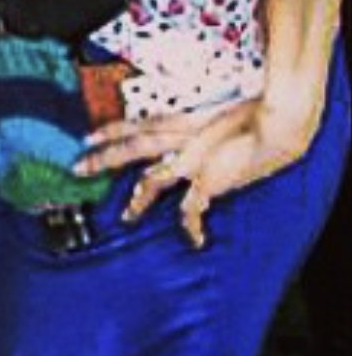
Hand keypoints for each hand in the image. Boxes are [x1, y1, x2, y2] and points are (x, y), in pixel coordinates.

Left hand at [77, 94, 316, 247]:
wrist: (278, 124)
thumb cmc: (262, 116)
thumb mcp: (229, 113)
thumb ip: (212, 124)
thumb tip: (207, 135)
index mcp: (186, 121)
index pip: (139, 123)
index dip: (113, 129)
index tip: (89, 135)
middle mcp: (183, 139)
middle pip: (133, 146)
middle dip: (105, 157)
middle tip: (78, 167)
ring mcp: (193, 160)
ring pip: (152, 179)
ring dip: (138, 200)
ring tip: (126, 218)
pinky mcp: (209, 181)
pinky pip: (192, 209)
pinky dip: (192, 226)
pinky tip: (194, 241)